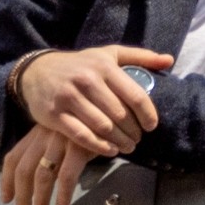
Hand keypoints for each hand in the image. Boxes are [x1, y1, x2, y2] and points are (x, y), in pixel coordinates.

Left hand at [0, 126, 101, 204]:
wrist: (117, 112)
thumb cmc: (93, 126)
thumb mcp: (65, 134)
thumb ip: (53, 150)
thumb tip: (42, 179)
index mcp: (37, 132)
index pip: (14, 158)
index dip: (6, 181)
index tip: (6, 200)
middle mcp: (44, 135)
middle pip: (24, 170)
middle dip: (22, 197)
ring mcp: (61, 140)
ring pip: (42, 176)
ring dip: (40, 201)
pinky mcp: (79, 146)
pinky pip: (67, 176)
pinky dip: (63, 194)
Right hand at [17, 46, 170, 154]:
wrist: (35, 71)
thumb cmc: (80, 64)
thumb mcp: (109, 54)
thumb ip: (140, 57)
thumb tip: (169, 60)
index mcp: (104, 67)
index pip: (135, 95)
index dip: (148, 114)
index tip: (151, 126)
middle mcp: (87, 81)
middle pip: (120, 114)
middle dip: (133, 131)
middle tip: (138, 140)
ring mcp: (68, 98)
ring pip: (103, 126)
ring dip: (119, 141)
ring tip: (128, 146)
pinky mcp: (54, 114)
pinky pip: (81, 135)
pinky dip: (99, 146)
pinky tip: (110, 150)